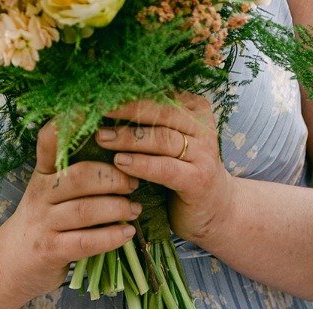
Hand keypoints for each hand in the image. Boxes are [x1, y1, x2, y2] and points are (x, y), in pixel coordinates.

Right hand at [0, 122, 141, 304]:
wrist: (8, 266)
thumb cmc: (40, 225)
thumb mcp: (48, 192)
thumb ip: (73, 174)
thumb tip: (120, 154)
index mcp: (42, 174)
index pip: (51, 140)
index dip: (71, 123)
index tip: (94, 110)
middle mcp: (40, 194)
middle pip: (80, 176)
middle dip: (113, 177)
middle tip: (134, 182)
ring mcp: (43, 224)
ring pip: (85, 210)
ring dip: (117, 208)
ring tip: (134, 210)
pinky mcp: (50, 251)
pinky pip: (85, 241)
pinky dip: (110, 237)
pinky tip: (126, 234)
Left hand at [96, 96, 236, 251]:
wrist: (215, 210)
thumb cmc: (183, 174)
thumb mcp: (170, 142)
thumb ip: (152, 124)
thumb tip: (111, 107)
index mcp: (195, 109)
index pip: (160, 95)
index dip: (130, 94)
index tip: (102, 94)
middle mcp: (202, 126)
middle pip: (160, 112)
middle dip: (126, 111)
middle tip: (98, 111)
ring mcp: (203, 153)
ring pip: (161, 138)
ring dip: (128, 138)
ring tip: (102, 138)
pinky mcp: (198, 179)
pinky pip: (164, 168)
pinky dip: (141, 164)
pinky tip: (120, 163)